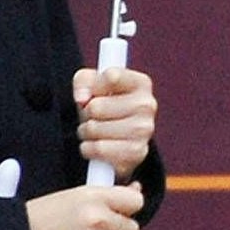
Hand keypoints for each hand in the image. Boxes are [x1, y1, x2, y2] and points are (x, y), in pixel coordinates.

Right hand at [27, 182, 146, 229]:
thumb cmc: (44, 213)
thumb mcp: (75, 194)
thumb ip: (106, 194)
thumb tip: (137, 189)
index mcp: (94, 196)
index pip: (136, 201)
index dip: (129, 206)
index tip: (121, 209)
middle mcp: (96, 218)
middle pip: (133, 229)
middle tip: (101, 228)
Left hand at [73, 65, 156, 179]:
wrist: (115, 139)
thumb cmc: (102, 105)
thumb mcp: (90, 84)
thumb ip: (83, 81)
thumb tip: (82, 99)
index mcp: (141, 83)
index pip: (111, 76)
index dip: (94, 86)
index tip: (94, 93)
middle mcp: (148, 105)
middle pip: (96, 107)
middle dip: (86, 114)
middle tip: (92, 116)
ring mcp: (145, 130)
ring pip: (95, 129)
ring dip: (85, 132)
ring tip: (94, 131)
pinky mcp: (137, 152)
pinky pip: (98, 149)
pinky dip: (89, 149)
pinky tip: (96, 145)